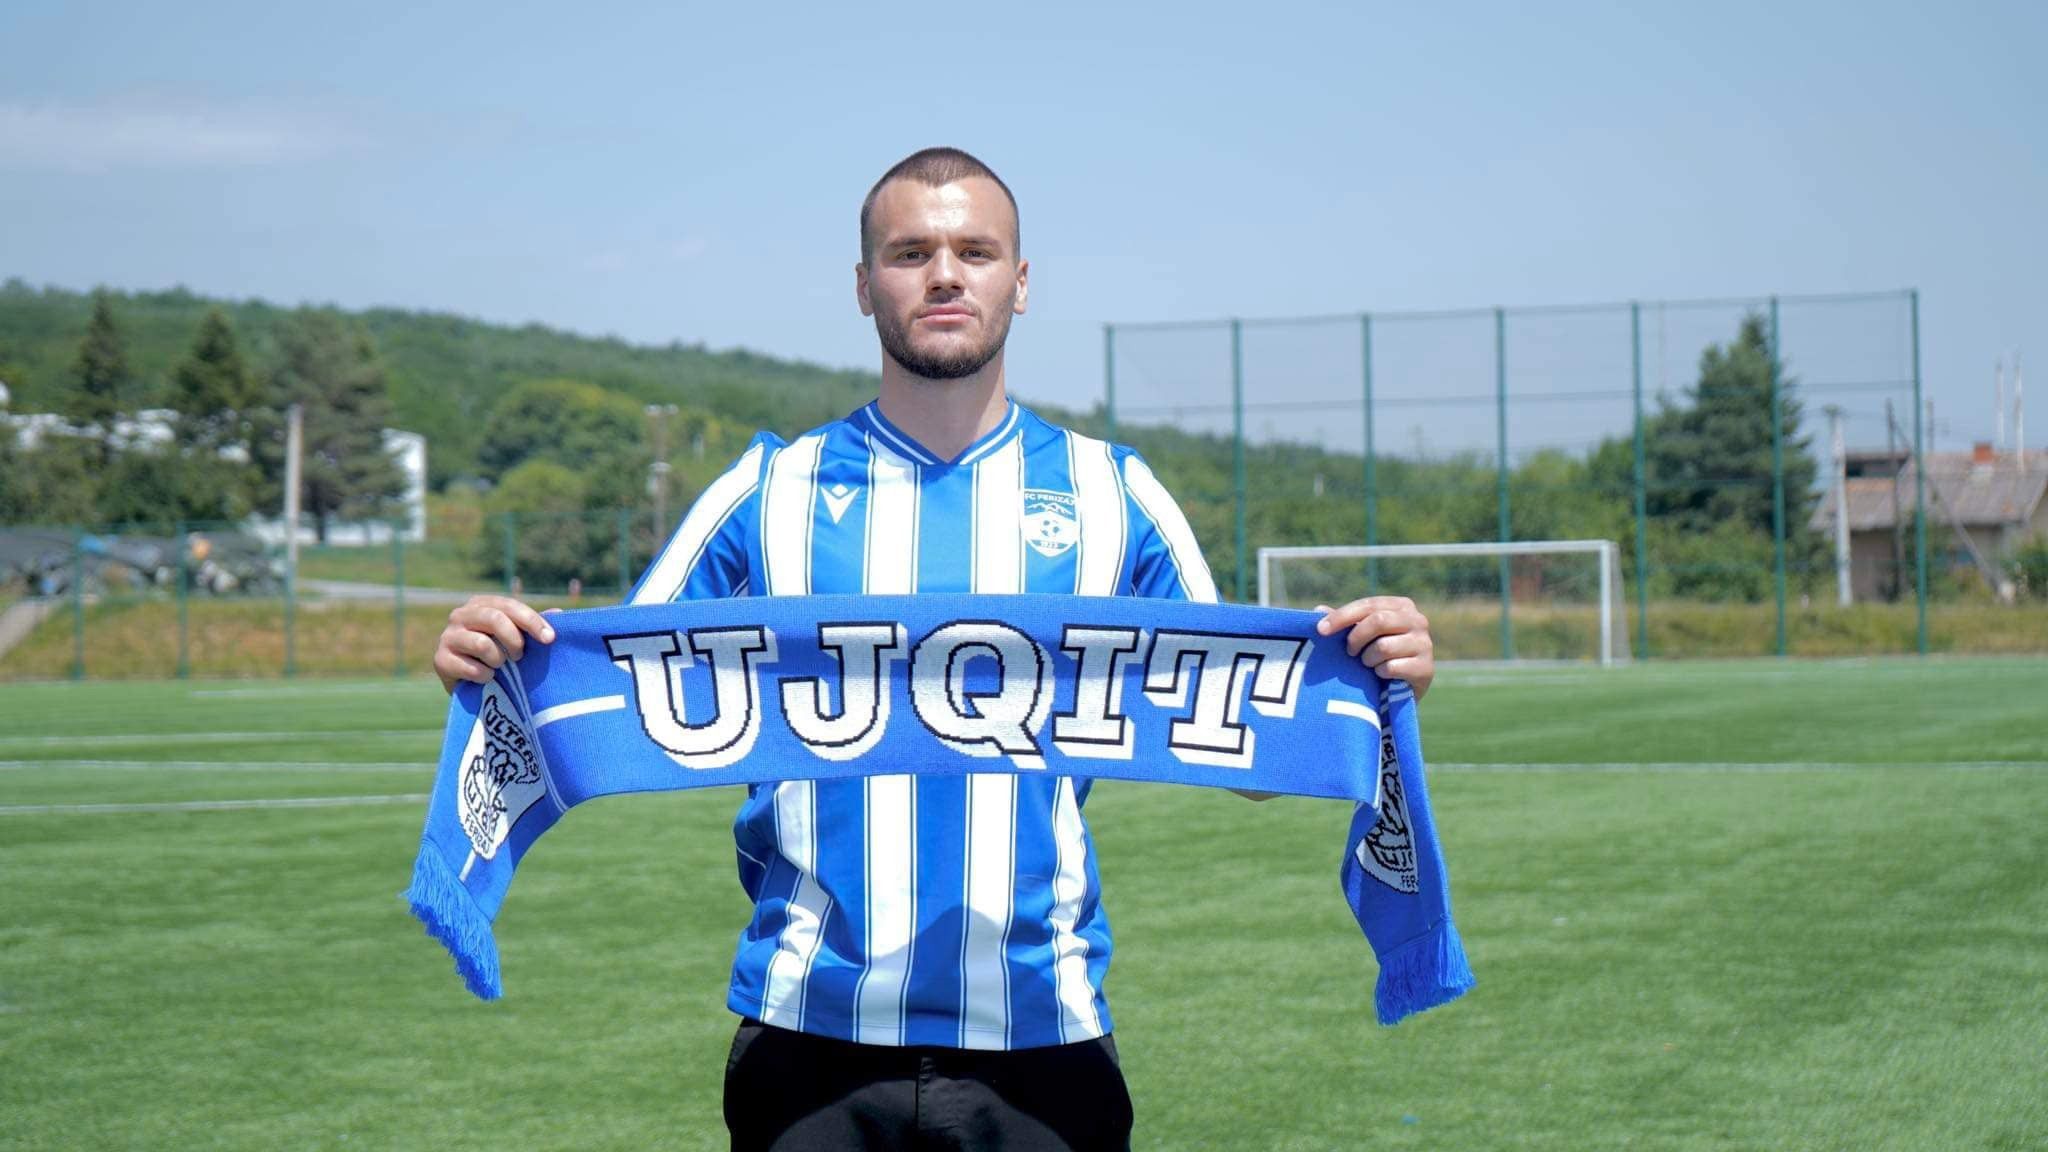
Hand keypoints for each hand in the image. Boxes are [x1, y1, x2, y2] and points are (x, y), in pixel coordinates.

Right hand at [432, 595, 554, 692]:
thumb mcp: (516, 639)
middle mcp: (460, 615)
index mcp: (480, 604)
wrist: (468, 686)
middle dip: (514, 640)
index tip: (550, 639)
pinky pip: (471, 667)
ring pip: (482, 644)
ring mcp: (447, 637)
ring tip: (499, 667)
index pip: (508, 605)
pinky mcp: (440, 660)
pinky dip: (485, 676)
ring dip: (498, 660)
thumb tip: (560, 613)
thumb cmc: (497, 656)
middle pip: (494, 619)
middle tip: (520, 657)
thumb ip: (533, 625)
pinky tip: (486, 678)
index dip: (531, 620)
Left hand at [1314, 595, 1433, 700]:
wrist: (1399, 689)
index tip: (1320, 630)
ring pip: (1383, 647)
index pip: (1369, 604)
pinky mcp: (1426, 668)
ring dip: (1368, 659)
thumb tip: (1318, 610)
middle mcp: (1418, 620)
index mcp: (1402, 606)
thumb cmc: (1376, 655)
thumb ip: (1343, 622)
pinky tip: (1382, 674)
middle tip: (1349, 652)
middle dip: (1356, 638)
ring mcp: (1425, 644)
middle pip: (1378, 621)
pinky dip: (1380, 672)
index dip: (1342, 616)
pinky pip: (1391, 667)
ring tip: (1369, 664)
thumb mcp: (1360, 636)